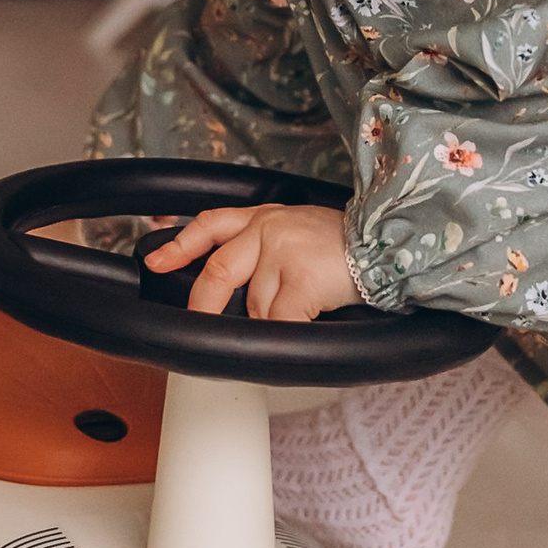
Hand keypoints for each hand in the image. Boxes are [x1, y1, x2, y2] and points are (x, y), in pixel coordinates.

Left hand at [144, 201, 358, 322]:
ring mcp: (283, 252)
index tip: (157, 261)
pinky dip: (289, 331)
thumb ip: (267, 247)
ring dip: (275, 319)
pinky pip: (280, 321)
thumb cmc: (351, 245)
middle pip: (218, 271)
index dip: (180, 245)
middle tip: (202, 321)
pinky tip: (308, 321)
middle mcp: (268, 228)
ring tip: (307, 306)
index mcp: (265, 216)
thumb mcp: (301, 229)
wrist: (390, 242)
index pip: (210, 224)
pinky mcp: (300, 279)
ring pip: (256, 306)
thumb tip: (244, 288)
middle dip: (205, 303)